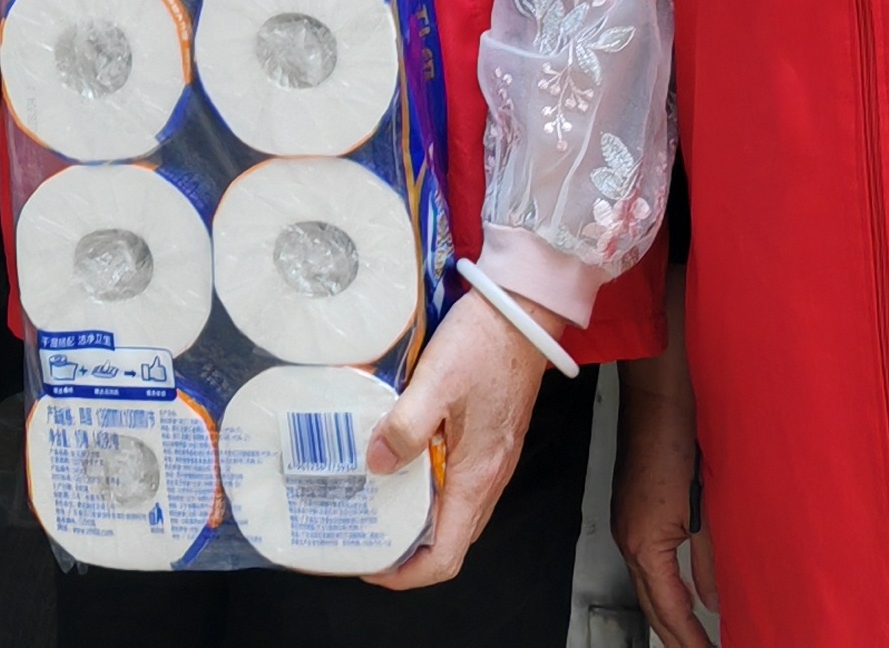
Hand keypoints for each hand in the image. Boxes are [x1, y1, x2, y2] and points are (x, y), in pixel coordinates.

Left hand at [363, 292, 553, 589]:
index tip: (373, 565)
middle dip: (407, 552)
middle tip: (365, 536)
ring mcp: (493, 461)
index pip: (447, 556)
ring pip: (455, 513)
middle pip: (450, 542)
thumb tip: (376, 463)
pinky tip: (402, 466)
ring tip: (376, 505)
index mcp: (477, 476)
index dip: (408, 574)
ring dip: (418, 521)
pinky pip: (459, 485)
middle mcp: (490, 478)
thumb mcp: (435, 381)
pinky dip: (430, 491)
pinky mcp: (489, 441)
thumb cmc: (485, 344)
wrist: (523, 314)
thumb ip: (404, 426)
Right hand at [616, 329, 714, 647]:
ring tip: (696, 636)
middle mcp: (629, 538)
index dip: (690, 639)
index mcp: (646, 542)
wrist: (658, 396)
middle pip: (652, 605)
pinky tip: (686, 594)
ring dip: (670, 614)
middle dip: (676, 636)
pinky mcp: (632, 512)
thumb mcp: (705, 508)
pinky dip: (665, 587)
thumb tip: (716, 599)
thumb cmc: (678, 438)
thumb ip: (710, 560)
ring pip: (648, 586)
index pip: (669, 610)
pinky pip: (647, 563)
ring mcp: (627, 525)